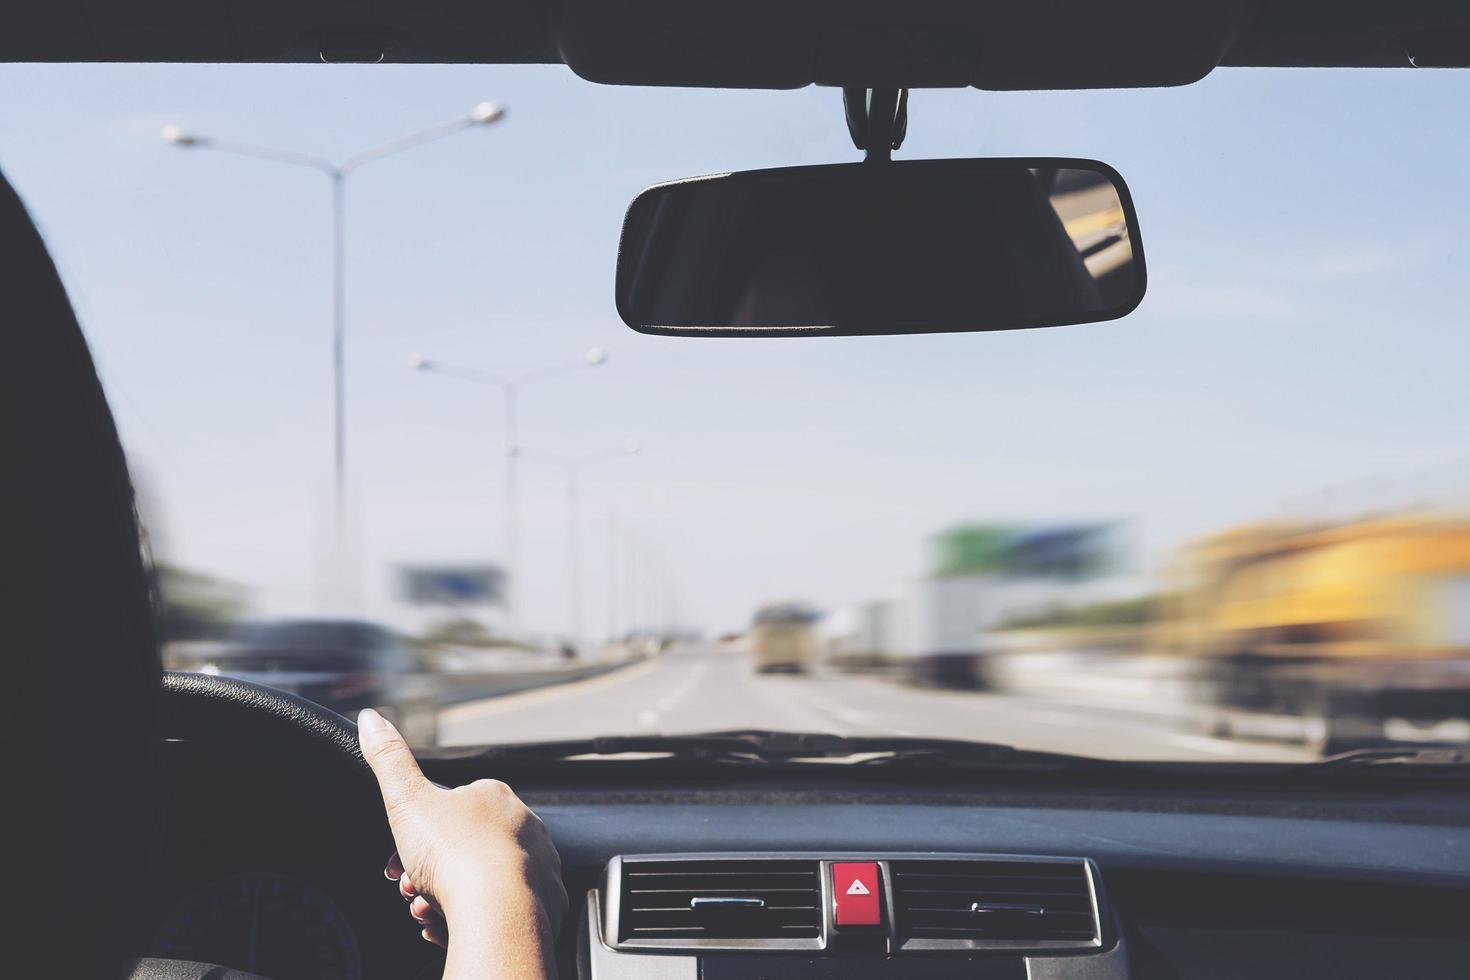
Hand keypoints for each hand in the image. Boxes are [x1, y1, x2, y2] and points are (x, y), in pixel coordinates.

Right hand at [358, 708, 567, 978]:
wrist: (496, 911)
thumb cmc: (454, 854)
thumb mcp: (407, 799)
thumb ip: (388, 758)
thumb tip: (370, 718)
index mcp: (495, 797)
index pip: (451, 811)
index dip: (417, 837)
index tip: (396, 861)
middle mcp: (525, 826)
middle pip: (464, 849)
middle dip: (430, 871)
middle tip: (410, 889)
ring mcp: (539, 865)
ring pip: (482, 881)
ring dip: (447, 897)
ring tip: (427, 910)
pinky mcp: (546, 903)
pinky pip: (503, 911)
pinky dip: (474, 918)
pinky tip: (450, 925)